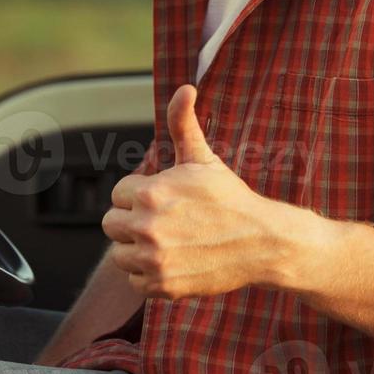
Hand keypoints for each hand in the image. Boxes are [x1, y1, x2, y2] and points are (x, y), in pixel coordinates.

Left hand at [102, 85, 282, 298]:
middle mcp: (146, 226)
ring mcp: (153, 259)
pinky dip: (150, 276)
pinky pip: (135, 282)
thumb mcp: (202, 158)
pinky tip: (175, 262)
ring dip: (138, 250)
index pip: (118, 194)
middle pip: (111, 225)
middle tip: (164, 222)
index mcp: (148, 193)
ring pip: (120, 255)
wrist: (262, 242)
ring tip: (169, 242)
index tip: (164, 199)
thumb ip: (183, 123)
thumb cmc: (229, 197)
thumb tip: (185, 87)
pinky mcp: (162, 286)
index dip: (139, 195)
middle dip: (132, 222)